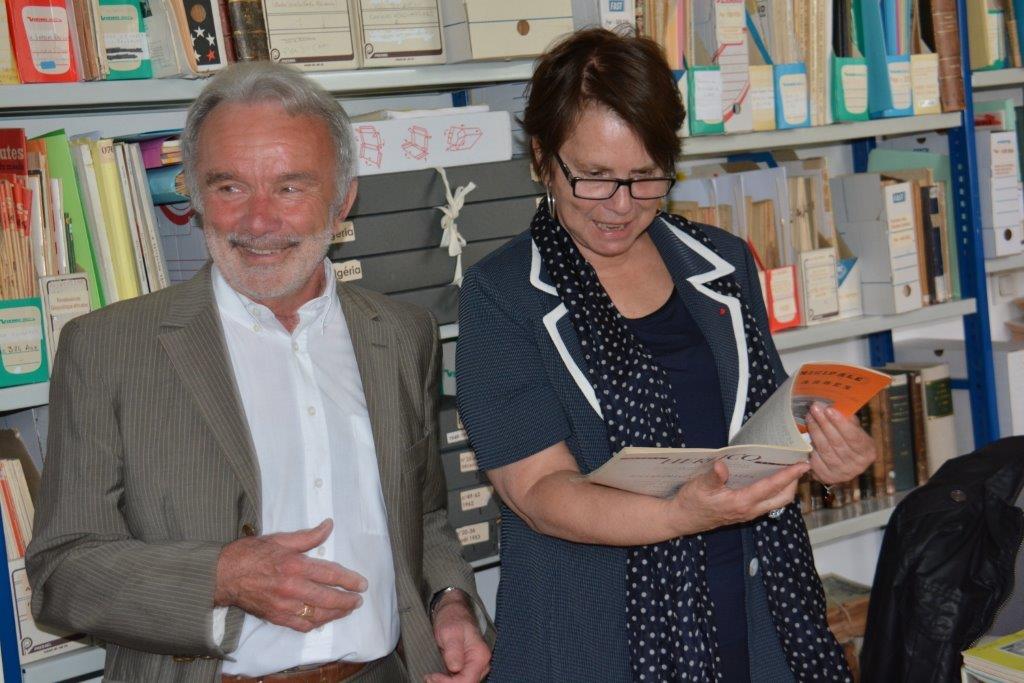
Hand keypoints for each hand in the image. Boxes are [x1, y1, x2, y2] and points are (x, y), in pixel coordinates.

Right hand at [214, 519, 366, 632]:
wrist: (222, 575)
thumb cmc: (249, 554)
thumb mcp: (280, 539)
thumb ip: (308, 536)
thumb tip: (328, 526)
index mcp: (294, 565)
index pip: (330, 574)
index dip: (349, 580)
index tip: (361, 584)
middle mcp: (292, 588)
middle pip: (328, 598)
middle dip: (347, 600)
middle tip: (358, 600)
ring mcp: (283, 605)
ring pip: (317, 614)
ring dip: (335, 614)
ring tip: (346, 609)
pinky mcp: (275, 617)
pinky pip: (301, 625)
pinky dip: (315, 624)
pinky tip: (323, 619)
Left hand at [425, 590, 490, 682]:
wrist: (452, 610)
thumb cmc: (453, 617)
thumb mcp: (450, 631)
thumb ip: (453, 650)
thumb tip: (455, 668)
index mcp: (480, 656)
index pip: (467, 681)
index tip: (432, 676)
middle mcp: (480, 664)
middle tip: (428, 677)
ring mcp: (474, 666)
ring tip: (430, 676)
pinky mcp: (467, 667)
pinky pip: (459, 679)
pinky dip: (446, 680)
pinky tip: (436, 676)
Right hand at [666, 459, 810, 534]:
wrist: (683, 519)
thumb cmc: (691, 502)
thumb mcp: (699, 486)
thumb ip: (713, 477)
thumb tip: (722, 465)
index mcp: (741, 502)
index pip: (771, 487)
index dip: (788, 475)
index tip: (802, 465)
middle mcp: (750, 510)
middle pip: (782, 498)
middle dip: (794, 482)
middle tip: (798, 464)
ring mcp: (748, 512)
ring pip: (777, 501)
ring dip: (786, 487)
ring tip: (789, 470)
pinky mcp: (745, 512)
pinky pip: (768, 502)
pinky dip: (775, 490)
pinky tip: (771, 478)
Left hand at [806, 402, 875, 484]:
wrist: (846, 464)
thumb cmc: (850, 442)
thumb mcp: (855, 430)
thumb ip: (848, 421)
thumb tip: (835, 407)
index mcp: (868, 452)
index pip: (853, 436)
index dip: (840, 423)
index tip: (829, 409)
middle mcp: (857, 465)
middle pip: (837, 442)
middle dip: (824, 423)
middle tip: (814, 409)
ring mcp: (842, 473)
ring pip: (825, 450)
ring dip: (815, 432)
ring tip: (810, 417)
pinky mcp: (827, 478)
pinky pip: (816, 461)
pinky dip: (811, 448)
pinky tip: (807, 435)